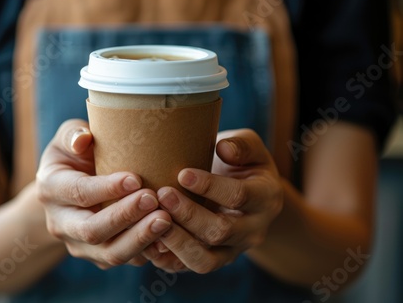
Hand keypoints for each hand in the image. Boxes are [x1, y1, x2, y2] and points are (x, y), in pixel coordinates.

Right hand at [36, 119, 171, 269]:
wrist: (69, 190)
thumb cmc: (75, 155)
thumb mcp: (68, 138)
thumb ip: (74, 134)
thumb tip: (84, 139)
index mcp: (51, 189)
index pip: (78, 193)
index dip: (107, 188)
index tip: (136, 179)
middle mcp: (60, 223)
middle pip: (92, 230)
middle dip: (125, 216)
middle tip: (154, 199)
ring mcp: (79, 245)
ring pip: (110, 253)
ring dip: (140, 238)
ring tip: (166, 219)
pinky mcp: (99, 257)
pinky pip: (125, 261)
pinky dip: (148, 252)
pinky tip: (169, 237)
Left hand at [143, 129, 282, 273]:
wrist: (245, 194)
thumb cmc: (241, 164)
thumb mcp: (250, 148)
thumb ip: (241, 145)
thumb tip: (223, 149)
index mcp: (265, 198)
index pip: (239, 196)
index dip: (211, 186)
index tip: (182, 173)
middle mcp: (252, 231)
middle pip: (221, 231)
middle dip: (189, 214)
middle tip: (162, 194)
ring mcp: (232, 251)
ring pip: (205, 260)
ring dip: (176, 242)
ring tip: (151, 221)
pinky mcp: (211, 260)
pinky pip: (187, 267)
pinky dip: (166, 259)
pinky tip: (147, 241)